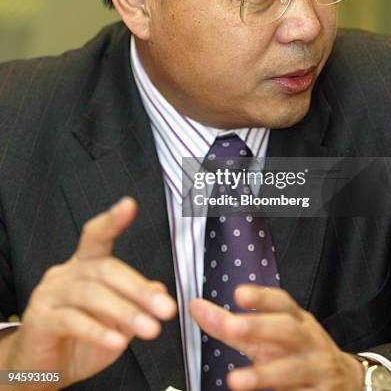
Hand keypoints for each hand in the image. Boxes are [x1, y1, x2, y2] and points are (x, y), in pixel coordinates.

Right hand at [5, 197, 176, 387]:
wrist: (41, 370)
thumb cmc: (78, 341)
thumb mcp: (115, 321)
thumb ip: (134, 302)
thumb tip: (159, 289)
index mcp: (84, 266)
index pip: (97, 236)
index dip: (112, 220)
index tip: (129, 205)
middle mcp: (66, 273)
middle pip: (105, 269)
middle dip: (139, 289)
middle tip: (165, 308)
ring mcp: (50, 294)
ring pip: (91, 294)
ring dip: (125, 312)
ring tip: (149, 329)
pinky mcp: (39, 320)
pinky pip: (71, 320)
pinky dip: (97, 331)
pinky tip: (117, 341)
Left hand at [190, 284, 362, 389]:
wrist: (346, 382)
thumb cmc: (297, 353)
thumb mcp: (270, 335)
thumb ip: (232, 324)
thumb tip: (197, 307)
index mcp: (297, 321)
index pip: (282, 303)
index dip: (262, 297)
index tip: (238, 294)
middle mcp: (309, 341)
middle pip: (287, 330)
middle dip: (260, 327)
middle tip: (232, 328)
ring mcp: (317, 370)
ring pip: (292, 369)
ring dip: (263, 375)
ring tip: (235, 381)